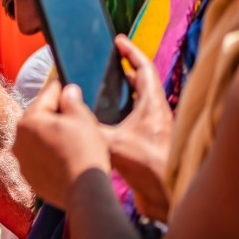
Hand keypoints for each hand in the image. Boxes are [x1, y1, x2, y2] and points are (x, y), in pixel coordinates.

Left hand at [14, 82, 110, 209]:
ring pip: (37, 139)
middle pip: (38, 118)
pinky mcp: (29, 177)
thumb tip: (67, 90)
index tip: (67, 85)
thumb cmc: (84, 150)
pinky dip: (49, 154)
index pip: (46, 96)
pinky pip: (39, 158)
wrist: (85, 191)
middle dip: (54, 114)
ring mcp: (22, 160)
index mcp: (28, 120)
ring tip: (71, 137)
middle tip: (73, 114)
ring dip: (50, 135)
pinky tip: (65, 156)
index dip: (61, 90)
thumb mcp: (82, 118)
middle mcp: (18, 139)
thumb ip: (71, 100)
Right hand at [103, 36, 172, 221]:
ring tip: (102, 93)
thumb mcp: (112, 140)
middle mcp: (157, 115)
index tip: (118, 40)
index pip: (144, 68)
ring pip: (139, 105)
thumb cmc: (149, 166)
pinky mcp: (149, 147)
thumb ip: (89, 125)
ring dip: (123, 97)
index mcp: (153, 105)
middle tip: (108, 66)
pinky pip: (134, 124)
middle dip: (125, 74)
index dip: (131, 52)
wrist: (168, 197)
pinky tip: (105, 125)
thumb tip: (70, 112)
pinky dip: (121, 118)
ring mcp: (155, 131)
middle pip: (143, 85)